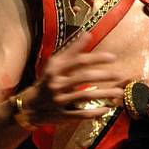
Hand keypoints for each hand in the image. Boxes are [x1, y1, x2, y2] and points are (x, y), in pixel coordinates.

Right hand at [15, 32, 133, 124]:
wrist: (28, 106)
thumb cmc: (47, 81)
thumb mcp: (55, 65)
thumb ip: (72, 50)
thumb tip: (88, 34)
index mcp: (55, 70)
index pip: (78, 61)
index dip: (96, 58)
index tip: (113, 57)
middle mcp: (56, 84)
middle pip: (84, 77)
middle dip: (104, 76)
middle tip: (119, 75)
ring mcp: (59, 100)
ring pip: (86, 96)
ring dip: (105, 94)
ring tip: (119, 92)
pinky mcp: (63, 115)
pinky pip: (82, 114)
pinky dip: (96, 111)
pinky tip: (107, 108)